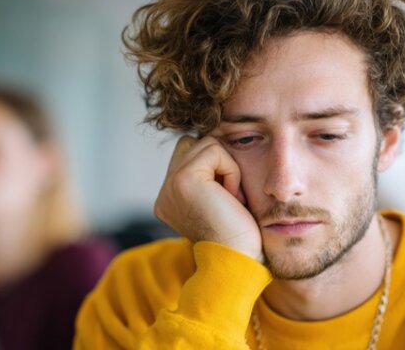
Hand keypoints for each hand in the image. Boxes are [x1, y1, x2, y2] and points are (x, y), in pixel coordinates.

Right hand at [154, 135, 263, 262]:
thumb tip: (217, 143)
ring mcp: (170, 185)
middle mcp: (165, 193)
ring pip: (205, 143)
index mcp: (169, 199)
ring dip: (227, 167)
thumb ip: (209, 177)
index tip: (228, 198)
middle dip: (219, 162)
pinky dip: (232, 170)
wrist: (238, 261)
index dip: (215, 166)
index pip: (188, 155)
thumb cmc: (240, 236)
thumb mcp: (218, 202)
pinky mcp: (184, 180)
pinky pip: (215, 150)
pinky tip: (233, 198)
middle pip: (194, 144)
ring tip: (232, 198)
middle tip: (231, 196)